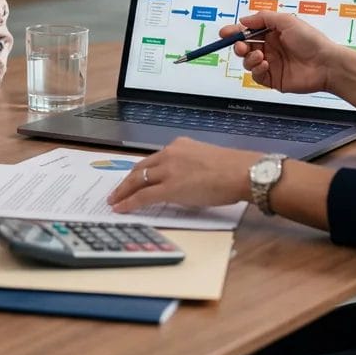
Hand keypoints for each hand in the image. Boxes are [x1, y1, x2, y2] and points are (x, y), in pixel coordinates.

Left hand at [107, 137, 257, 211]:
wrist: (241, 172)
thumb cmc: (232, 170)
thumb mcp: (206, 160)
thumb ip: (190, 166)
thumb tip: (184, 181)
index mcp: (179, 146)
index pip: (153, 159)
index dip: (140, 171)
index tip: (133, 178)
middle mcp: (169, 154)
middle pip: (140, 168)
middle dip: (126, 181)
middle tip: (116, 190)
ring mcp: (168, 170)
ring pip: (138, 180)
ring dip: (123, 191)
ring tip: (114, 200)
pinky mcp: (169, 187)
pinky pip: (143, 196)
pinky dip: (129, 202)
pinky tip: (120, 208)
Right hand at [224, 10, 343, 94]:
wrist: (326, 64)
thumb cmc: (311, 40)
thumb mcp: (286, 21)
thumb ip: (263, 18)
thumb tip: (243, 21)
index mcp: (272, 33)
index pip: (248, 32)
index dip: (235, 32)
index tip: (225, 33)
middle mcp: (270, 48)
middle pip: (244, 47)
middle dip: (239, 46)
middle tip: (241, 46)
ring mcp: (271, 64)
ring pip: (248, 62)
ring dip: (248, 58)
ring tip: (259, 56)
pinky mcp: (273, 79)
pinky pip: (256, 76)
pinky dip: (256, 70)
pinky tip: (265, 64)